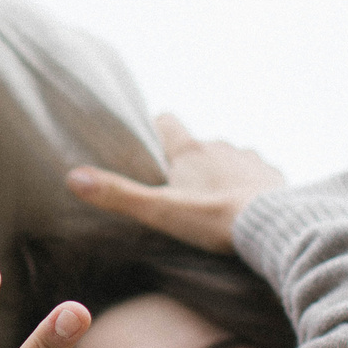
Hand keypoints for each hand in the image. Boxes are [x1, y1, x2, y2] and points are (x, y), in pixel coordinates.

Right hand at [64, 114, 284, 253]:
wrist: (271, 225)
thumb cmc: (212, 218)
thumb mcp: (158, 210)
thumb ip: (117, 195)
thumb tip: (73, 177)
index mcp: (190, 150)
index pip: (167, 122)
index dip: (158, 129)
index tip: (151, 143)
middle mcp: (221, 145)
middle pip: (199, 143)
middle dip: (191, 159)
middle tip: (182, 187)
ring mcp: (250, 158)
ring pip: (230, 156)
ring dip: (223, 171)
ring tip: (218, 199)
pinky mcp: (274, 175)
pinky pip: (259, 173)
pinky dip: (251, 184)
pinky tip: (250, 204)